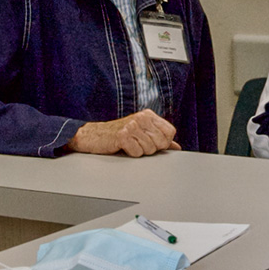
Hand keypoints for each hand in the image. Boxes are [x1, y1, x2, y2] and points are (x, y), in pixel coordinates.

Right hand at [66, 109, 180, 156]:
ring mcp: (132, 125)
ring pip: (150, 149)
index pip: (170, 132)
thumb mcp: (141, 133)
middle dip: (151, 149)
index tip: (152, 143)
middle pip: (161, 142)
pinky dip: (130, 154)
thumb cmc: (117, 136)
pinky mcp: (123, 136)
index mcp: (148, 115)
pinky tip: (122, 147)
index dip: (164, 142)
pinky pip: (137, 152)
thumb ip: (160, 138)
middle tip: (137, 144)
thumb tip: (176, 147)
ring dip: (139, 152)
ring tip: (129, 145)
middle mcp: (142, 117)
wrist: (92, 136)